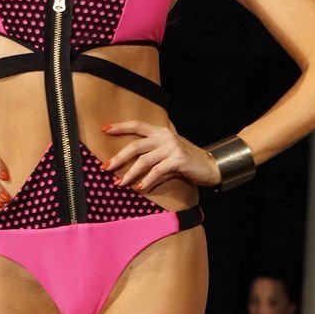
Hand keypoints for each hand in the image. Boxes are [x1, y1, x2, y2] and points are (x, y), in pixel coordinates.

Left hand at [103, 119, 219, 191]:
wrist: (210, 166)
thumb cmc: (187, 160)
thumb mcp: (170, 148)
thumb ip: (154, 147)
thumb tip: (131, 156)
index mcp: (161, 131)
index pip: (137, 125)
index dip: (120, 126)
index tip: (104, 129)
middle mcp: (165, 137)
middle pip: (136, 145)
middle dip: (119, 157)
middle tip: (105, 167)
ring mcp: (172, 148)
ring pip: (144, 160)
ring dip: (130, 174)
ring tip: (119, 184)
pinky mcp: (178, 160)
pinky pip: (157, 171)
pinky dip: (147, 180)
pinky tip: (140, 188)